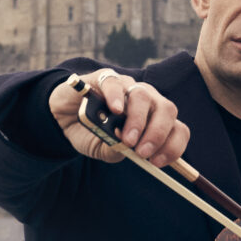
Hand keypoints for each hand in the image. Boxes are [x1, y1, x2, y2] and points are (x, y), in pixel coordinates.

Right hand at [48, 69, 190, 167]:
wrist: (63, 118)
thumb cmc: (91, 133)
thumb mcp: (105, 150)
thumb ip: (117, 151)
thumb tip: (127, 149)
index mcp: (154, 119)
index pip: (177, 128)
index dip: (173, 145)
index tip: (158, 162)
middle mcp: (147, 100)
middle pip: (167, 110)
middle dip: (158, 134)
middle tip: (142, 153)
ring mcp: (127, 87)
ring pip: (143, 96)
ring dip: (138, 120)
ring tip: (126, 139)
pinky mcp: (105, 78)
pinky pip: (115, 83)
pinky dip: (117, 97)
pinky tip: (114, 110)